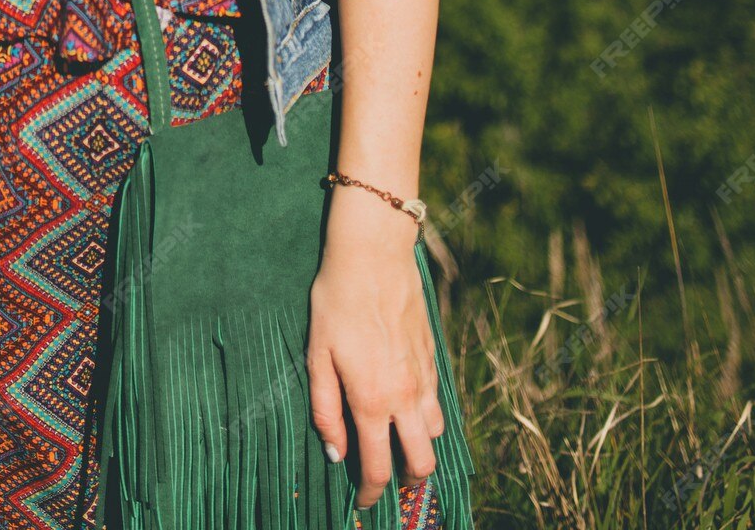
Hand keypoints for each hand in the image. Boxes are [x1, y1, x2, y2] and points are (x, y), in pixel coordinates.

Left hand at [305, 198, 442, 508]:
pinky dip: (426, 413)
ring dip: (420, 444)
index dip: (370, 493)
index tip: (363, 501)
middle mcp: (405, 396)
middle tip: (388, 478)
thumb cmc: (336, 300)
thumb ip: (325, 408)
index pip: (378, 468)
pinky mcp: (433, 356)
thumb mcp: (317, 354)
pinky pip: (437, 400)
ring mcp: (424, 377)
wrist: (374, 253)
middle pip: (422, 464)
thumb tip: (336, 452)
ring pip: (435, 433)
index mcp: (372, 401)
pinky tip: (407, 402)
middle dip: (407, 482)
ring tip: (398, 439)